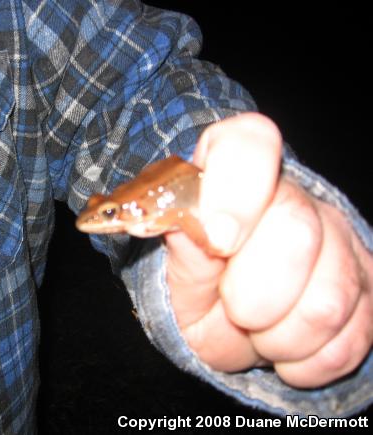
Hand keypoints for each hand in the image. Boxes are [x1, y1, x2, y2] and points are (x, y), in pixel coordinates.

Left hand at [165, 113, 372, 387]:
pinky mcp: (368, 286)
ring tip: (256, 329)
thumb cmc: (199, 284)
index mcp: (235, 177)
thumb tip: (190, 224)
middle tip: (233, 307)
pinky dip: (305, 361)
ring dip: (278, 337)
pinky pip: (349, 340)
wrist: (232, 317)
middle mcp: (295, 198)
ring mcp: (340, 240)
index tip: (218, 242)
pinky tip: (282, 345)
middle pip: (297, 229)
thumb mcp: (177, 272)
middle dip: (253, 294)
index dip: (235, 191)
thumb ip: (184, 248)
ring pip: (330, 298)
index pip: (248, 144)